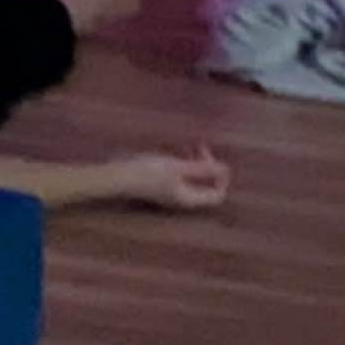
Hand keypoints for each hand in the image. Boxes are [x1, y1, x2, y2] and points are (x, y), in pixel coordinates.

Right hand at [112, 145, 233, 212]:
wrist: (118, 176)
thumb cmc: (149, 172)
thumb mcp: (177, 167)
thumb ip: (202, 168)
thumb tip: (226, 168)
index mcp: (190, 198)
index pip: (217, 194)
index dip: (222, 178)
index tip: (216, 159)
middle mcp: (183, 199)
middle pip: (205, 185)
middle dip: (207, 165)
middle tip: (199, 146)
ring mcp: (172, 193)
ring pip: (192, 179)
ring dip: (194, 163)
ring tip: (188, 145)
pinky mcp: (162, 185)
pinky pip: (181, 176)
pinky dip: (183, 164)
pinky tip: (174, 151)